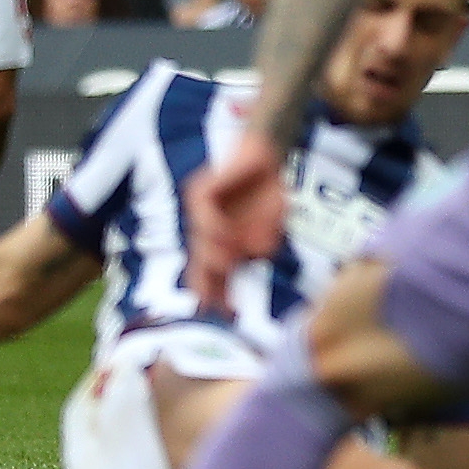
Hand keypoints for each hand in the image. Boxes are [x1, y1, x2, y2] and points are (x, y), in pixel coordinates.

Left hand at [184, 129, 287, 308]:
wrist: (263, 156)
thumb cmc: (266, 193)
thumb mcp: (269, 225)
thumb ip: (262, 239)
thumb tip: (257, 251)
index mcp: (221, 243)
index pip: (212, 273)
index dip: (218, 294)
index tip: (228, 313)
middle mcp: (206, 231)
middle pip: (200, 263)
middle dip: (209, 283)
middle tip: (218, 300)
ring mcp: (200, 212)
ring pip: (201, 242)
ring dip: (215, 255)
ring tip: (228, 263)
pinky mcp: (200, 191)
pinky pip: (204, 212)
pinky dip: (215, 225)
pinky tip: (227, 233)